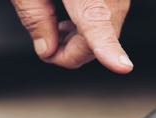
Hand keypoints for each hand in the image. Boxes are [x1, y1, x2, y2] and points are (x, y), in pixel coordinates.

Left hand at [11, 0, 131, 72]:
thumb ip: (34, 17)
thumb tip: (47, 49)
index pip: (97, 21)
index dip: (109, 47)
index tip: (122, 67)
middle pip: (103, 32)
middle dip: (74, 51)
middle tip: (45, 48)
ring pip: (110, 26)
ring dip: (83, 39)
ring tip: (54, 29)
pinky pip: (111, 13)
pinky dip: (91, 24)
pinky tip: (70, 19)